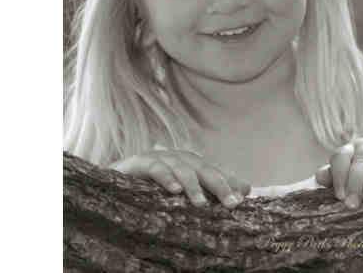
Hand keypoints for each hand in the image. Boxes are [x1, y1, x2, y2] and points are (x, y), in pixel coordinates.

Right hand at [109, 149, 250, 207]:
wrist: (115, 178)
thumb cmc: (152, 186)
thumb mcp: (182, 189)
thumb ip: (211, 189)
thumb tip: (247, 189)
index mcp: (191, 164)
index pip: (215, 171)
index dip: (230, 182)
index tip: (244, 197)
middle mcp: (179, 158)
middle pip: (204, 169)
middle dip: (219, 185)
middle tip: (232, 203)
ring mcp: (160, 158)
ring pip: (182, 169)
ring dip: (193, 186)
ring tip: (202, 203)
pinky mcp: (140, 162)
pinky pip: (156, 168)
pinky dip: (166, 178)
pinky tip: (174, 191)